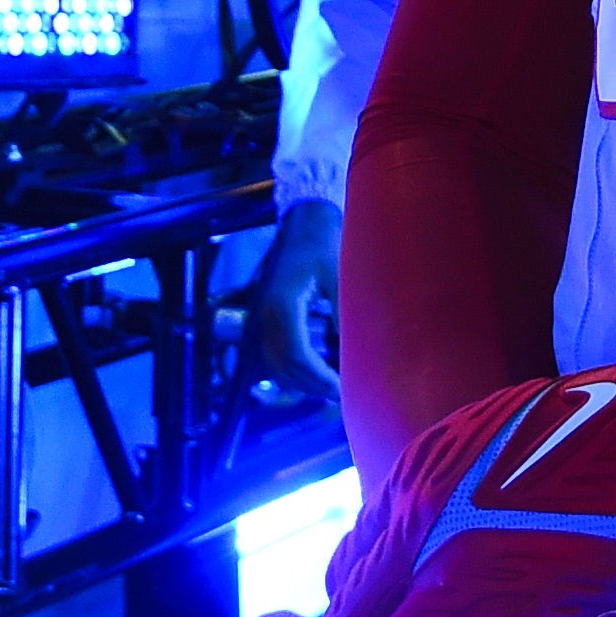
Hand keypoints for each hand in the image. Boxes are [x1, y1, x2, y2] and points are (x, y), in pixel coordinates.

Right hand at [249, 201, 339, 401]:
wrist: (305, 221)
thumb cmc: (325, 243)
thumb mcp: (340, 275)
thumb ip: (343, 313)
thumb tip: (353, 351)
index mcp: (282, 306)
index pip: (297, 356)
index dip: (319, 378)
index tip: (343, 389)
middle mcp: (266, 316)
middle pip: (283, 366)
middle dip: (311, 385)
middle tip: (342, 395)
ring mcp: (262, 316)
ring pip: (274, 364)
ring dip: (300, 380)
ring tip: (331, 388)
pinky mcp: (267, 316)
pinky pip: (274, 352)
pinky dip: (292, 368)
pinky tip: (317, 370)